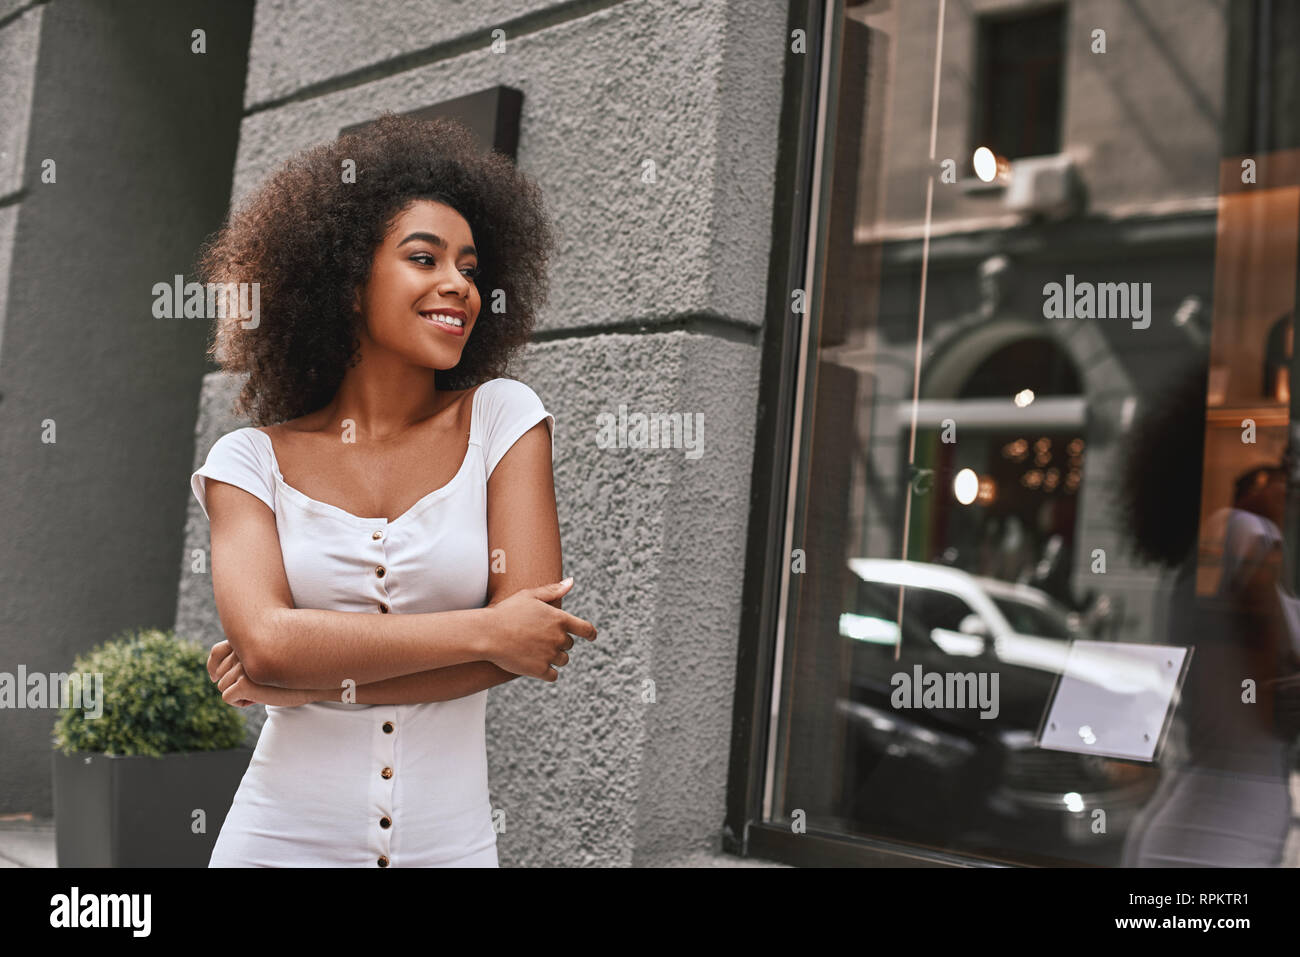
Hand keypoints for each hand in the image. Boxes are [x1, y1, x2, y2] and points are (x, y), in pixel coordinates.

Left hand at [208, 638, 319, 706]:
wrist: (315, 680)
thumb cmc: (295, 671)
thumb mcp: (269, 658)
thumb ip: (248, 656)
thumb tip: (216, 673)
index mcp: (247, 640)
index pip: (216, 652)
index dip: (217, 668)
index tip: (221, 676)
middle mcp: (243, 649)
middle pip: (220, 674)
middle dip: (236, 684)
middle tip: (260, 685)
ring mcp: (243, 665)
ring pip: (222, 687)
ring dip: (240, 694)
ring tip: (263, 690)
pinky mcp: (244, 681)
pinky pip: (228, 698)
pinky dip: (240, 703)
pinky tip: (258, 699)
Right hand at [482, 579, 596, 680]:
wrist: (487, 633)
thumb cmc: (507, 611)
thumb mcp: (529, 595)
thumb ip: (553, 590)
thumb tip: (571, 581)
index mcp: (560, 619)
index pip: (586, 629)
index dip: (590, 633)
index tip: (592, 637)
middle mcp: (558, 637)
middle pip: (569, 645)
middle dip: (559, 643)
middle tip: (539, 639)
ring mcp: (550, 655)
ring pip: (562, 660)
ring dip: (554, 658)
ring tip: (534, 651)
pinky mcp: (540, 670)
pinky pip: (553, 675)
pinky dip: (547, 672)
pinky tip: (536, 666)